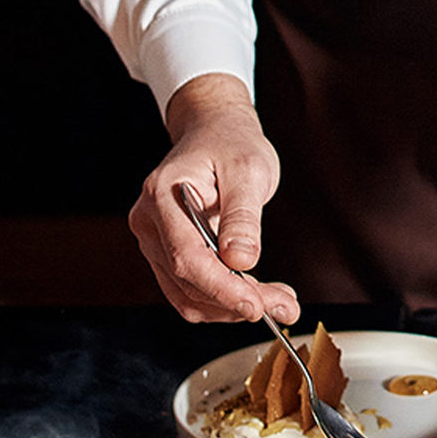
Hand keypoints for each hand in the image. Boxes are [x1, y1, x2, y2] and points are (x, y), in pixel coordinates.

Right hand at [128, 74, 297, 325]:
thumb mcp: (248, 170)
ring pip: (188, 295)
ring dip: (233, 307)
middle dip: (237, 301)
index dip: (221, 287)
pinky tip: (258, 294)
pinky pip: (191, 290)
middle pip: (188, 281)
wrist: (215, 130)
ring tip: (280, 301)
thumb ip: (243, 216)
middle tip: (286, 306)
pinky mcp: (168, 253)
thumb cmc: (230, 142)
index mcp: (162, 195)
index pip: (186, 256)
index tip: (257, 306)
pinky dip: (224, 299)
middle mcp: (149, 222)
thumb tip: (241, 261)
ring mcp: (155, 240)